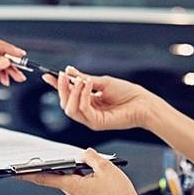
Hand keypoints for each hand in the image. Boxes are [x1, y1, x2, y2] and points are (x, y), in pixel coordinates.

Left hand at [21, 149, 142, 194]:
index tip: (15, 172)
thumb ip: (91, 157)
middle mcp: (71, 193)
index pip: (44, 178)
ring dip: (71, 169)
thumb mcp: (106, 168)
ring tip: (83, 161)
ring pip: (69, 178)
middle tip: (43, 157)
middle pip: (56, 176)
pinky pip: (78, 183)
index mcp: (72, 185)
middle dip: (52, 165)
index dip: (28, 174)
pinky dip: (80, 175)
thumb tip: (84, 152)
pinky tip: (92, 171)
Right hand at [41, 66, 155, 131]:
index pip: (68, 95)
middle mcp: (87, 111)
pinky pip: (82, 110)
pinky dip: (83, 96)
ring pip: (70, 109)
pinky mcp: (96, 123)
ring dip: (72, 93)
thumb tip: (70, 72)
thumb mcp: (103, 82)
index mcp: (88, 101)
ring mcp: (91, 119)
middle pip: (65, 103)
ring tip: (80, 80)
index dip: (57, 86)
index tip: (49, 76)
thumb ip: (84, 79)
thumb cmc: (129, 94)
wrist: (144, 104)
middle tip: (63, 76)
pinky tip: (88, 85)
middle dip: (62, 89)